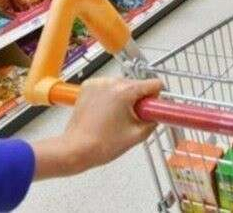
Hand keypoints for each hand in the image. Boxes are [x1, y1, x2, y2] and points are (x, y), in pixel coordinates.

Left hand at [32, 77, 161, 179]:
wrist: (75, 149)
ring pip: (122, 85)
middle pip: (137, 84)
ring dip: (125, 98)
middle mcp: (111, 82)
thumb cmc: (102, 145)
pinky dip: (110, 97)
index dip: (156, 98)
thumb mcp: (138, 135)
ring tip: (117, 118)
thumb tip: (157, 114)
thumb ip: (153, 121)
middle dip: (139, 100)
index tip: (151, 109)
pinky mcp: (88, 87)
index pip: (154, 84)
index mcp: (125, 91)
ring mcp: (97, 83)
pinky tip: (106, 113)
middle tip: (132, 119)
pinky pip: (108, 87)